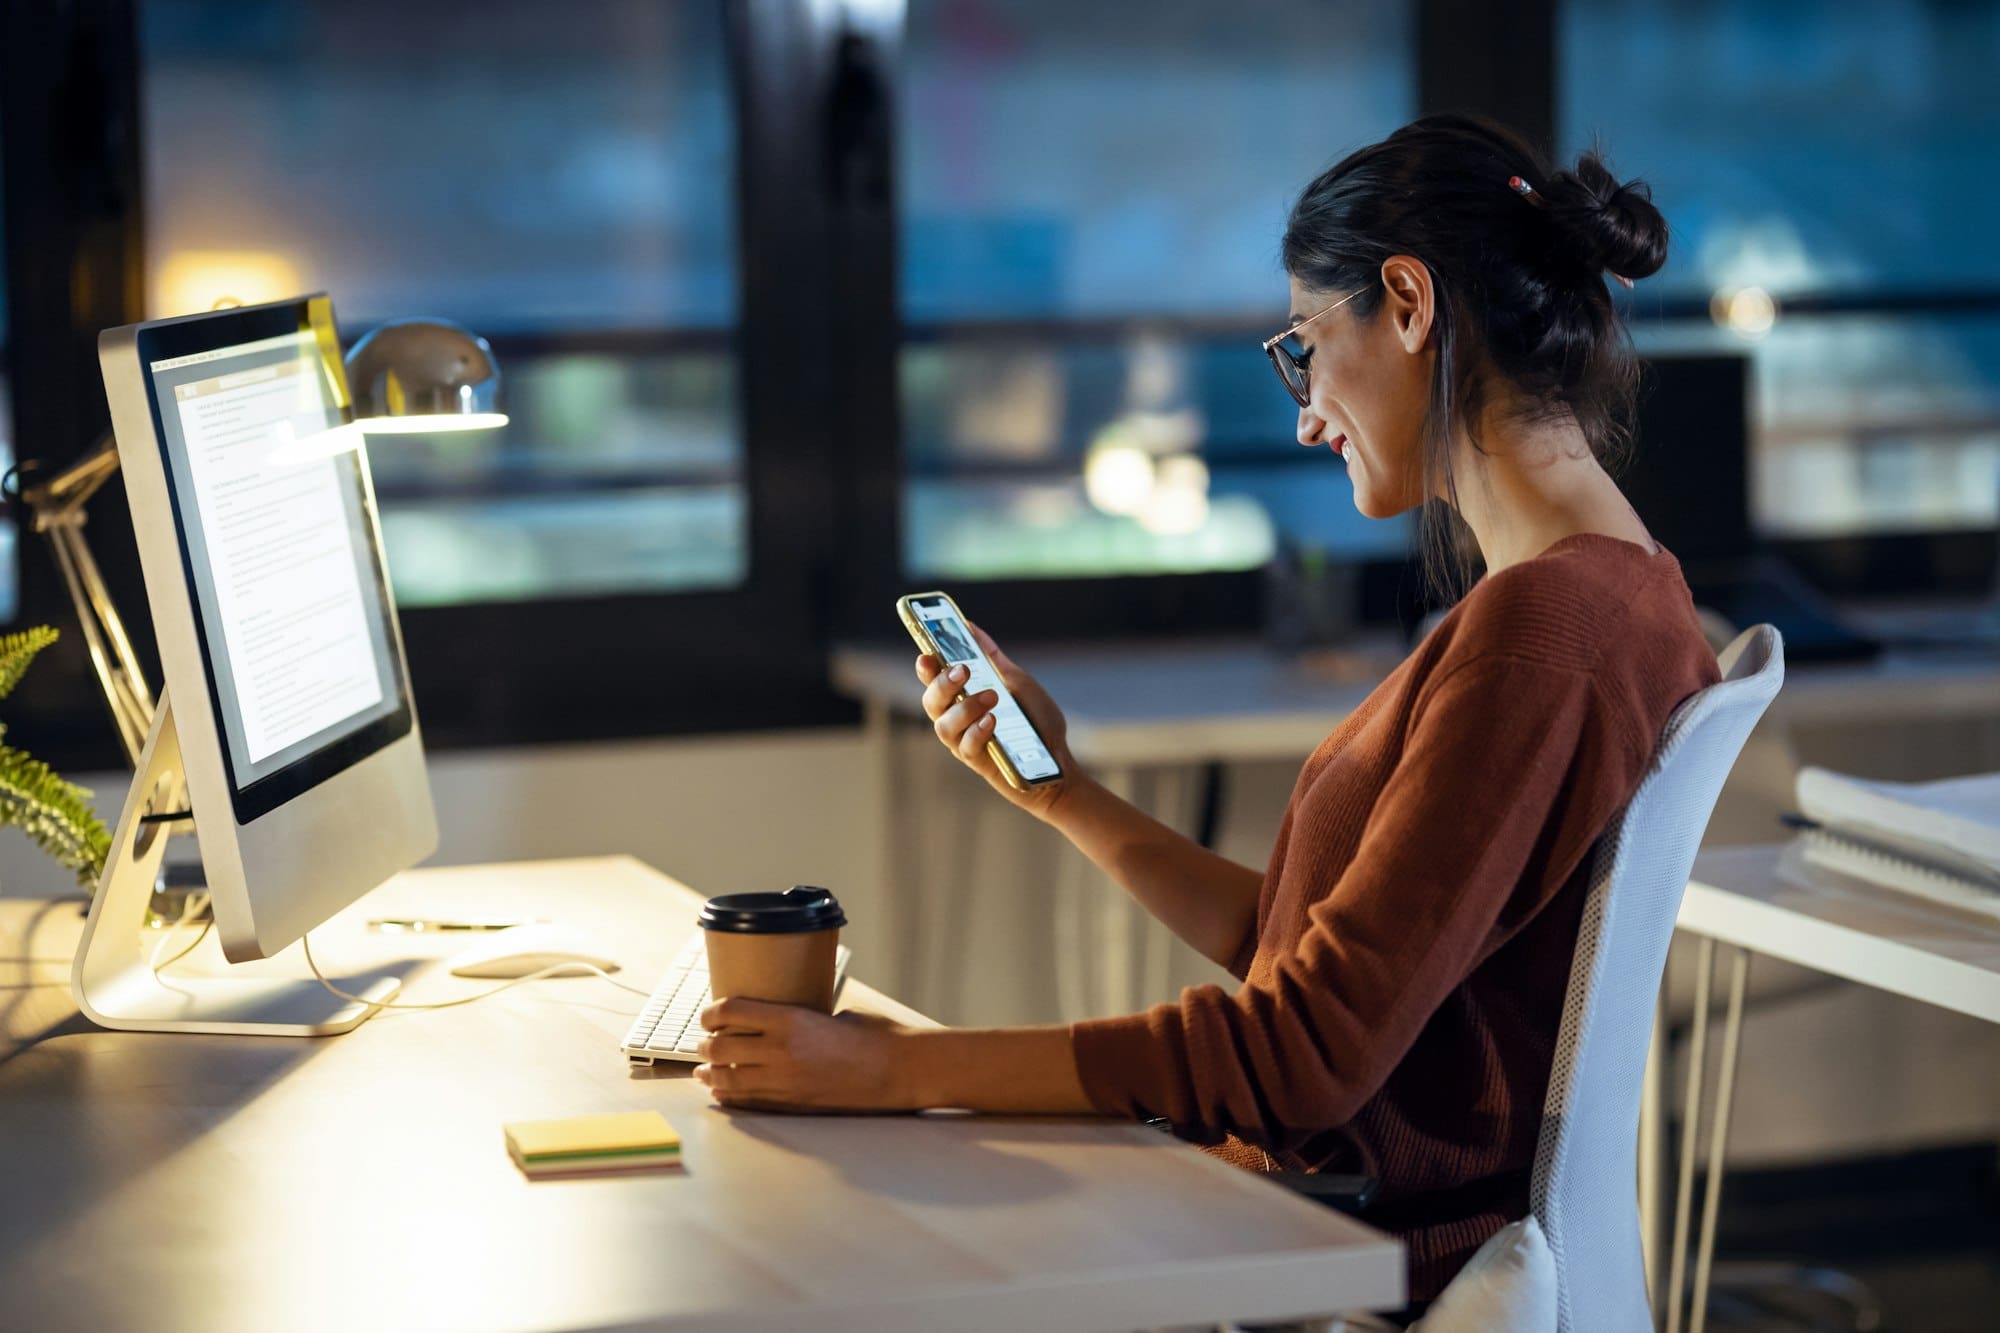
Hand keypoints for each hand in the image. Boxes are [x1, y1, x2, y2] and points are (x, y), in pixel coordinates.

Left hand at [693, 999, 917, 1112]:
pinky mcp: (793, 1106)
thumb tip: (781, 1024)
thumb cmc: (876, 1036)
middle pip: (721, 1046)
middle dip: (706, 1045)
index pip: (732, 1011)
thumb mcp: (835, 1014)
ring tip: (704, 1070)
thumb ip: (802, 1020)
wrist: (901, 1070)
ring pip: (727, 1079)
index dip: (712, 1012)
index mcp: (792, 1020)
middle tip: (704, 1043)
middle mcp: (781, 1051)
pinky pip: (747, 1103)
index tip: (708, 1015)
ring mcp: (785, 1082)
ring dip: (710, 1073)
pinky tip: (721, 1091)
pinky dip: (728, 1096)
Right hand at [916, 623, 1080, 821]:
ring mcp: (965, 743)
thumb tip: (969, 626)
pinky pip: (966, 748)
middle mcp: (957, 720)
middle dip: (941, 684)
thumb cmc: (1036, 721)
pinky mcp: (979, 763)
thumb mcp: (1016, 682)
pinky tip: (992, 720)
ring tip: (992, 697)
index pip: (933, 680)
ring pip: (944, 726)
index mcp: (962, 698)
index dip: (925, 667)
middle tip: (962, 670)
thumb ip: (990, 658)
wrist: (1059, 759)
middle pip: (931, 702)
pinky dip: (977, 731)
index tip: (926, 654)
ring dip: (964, 707)